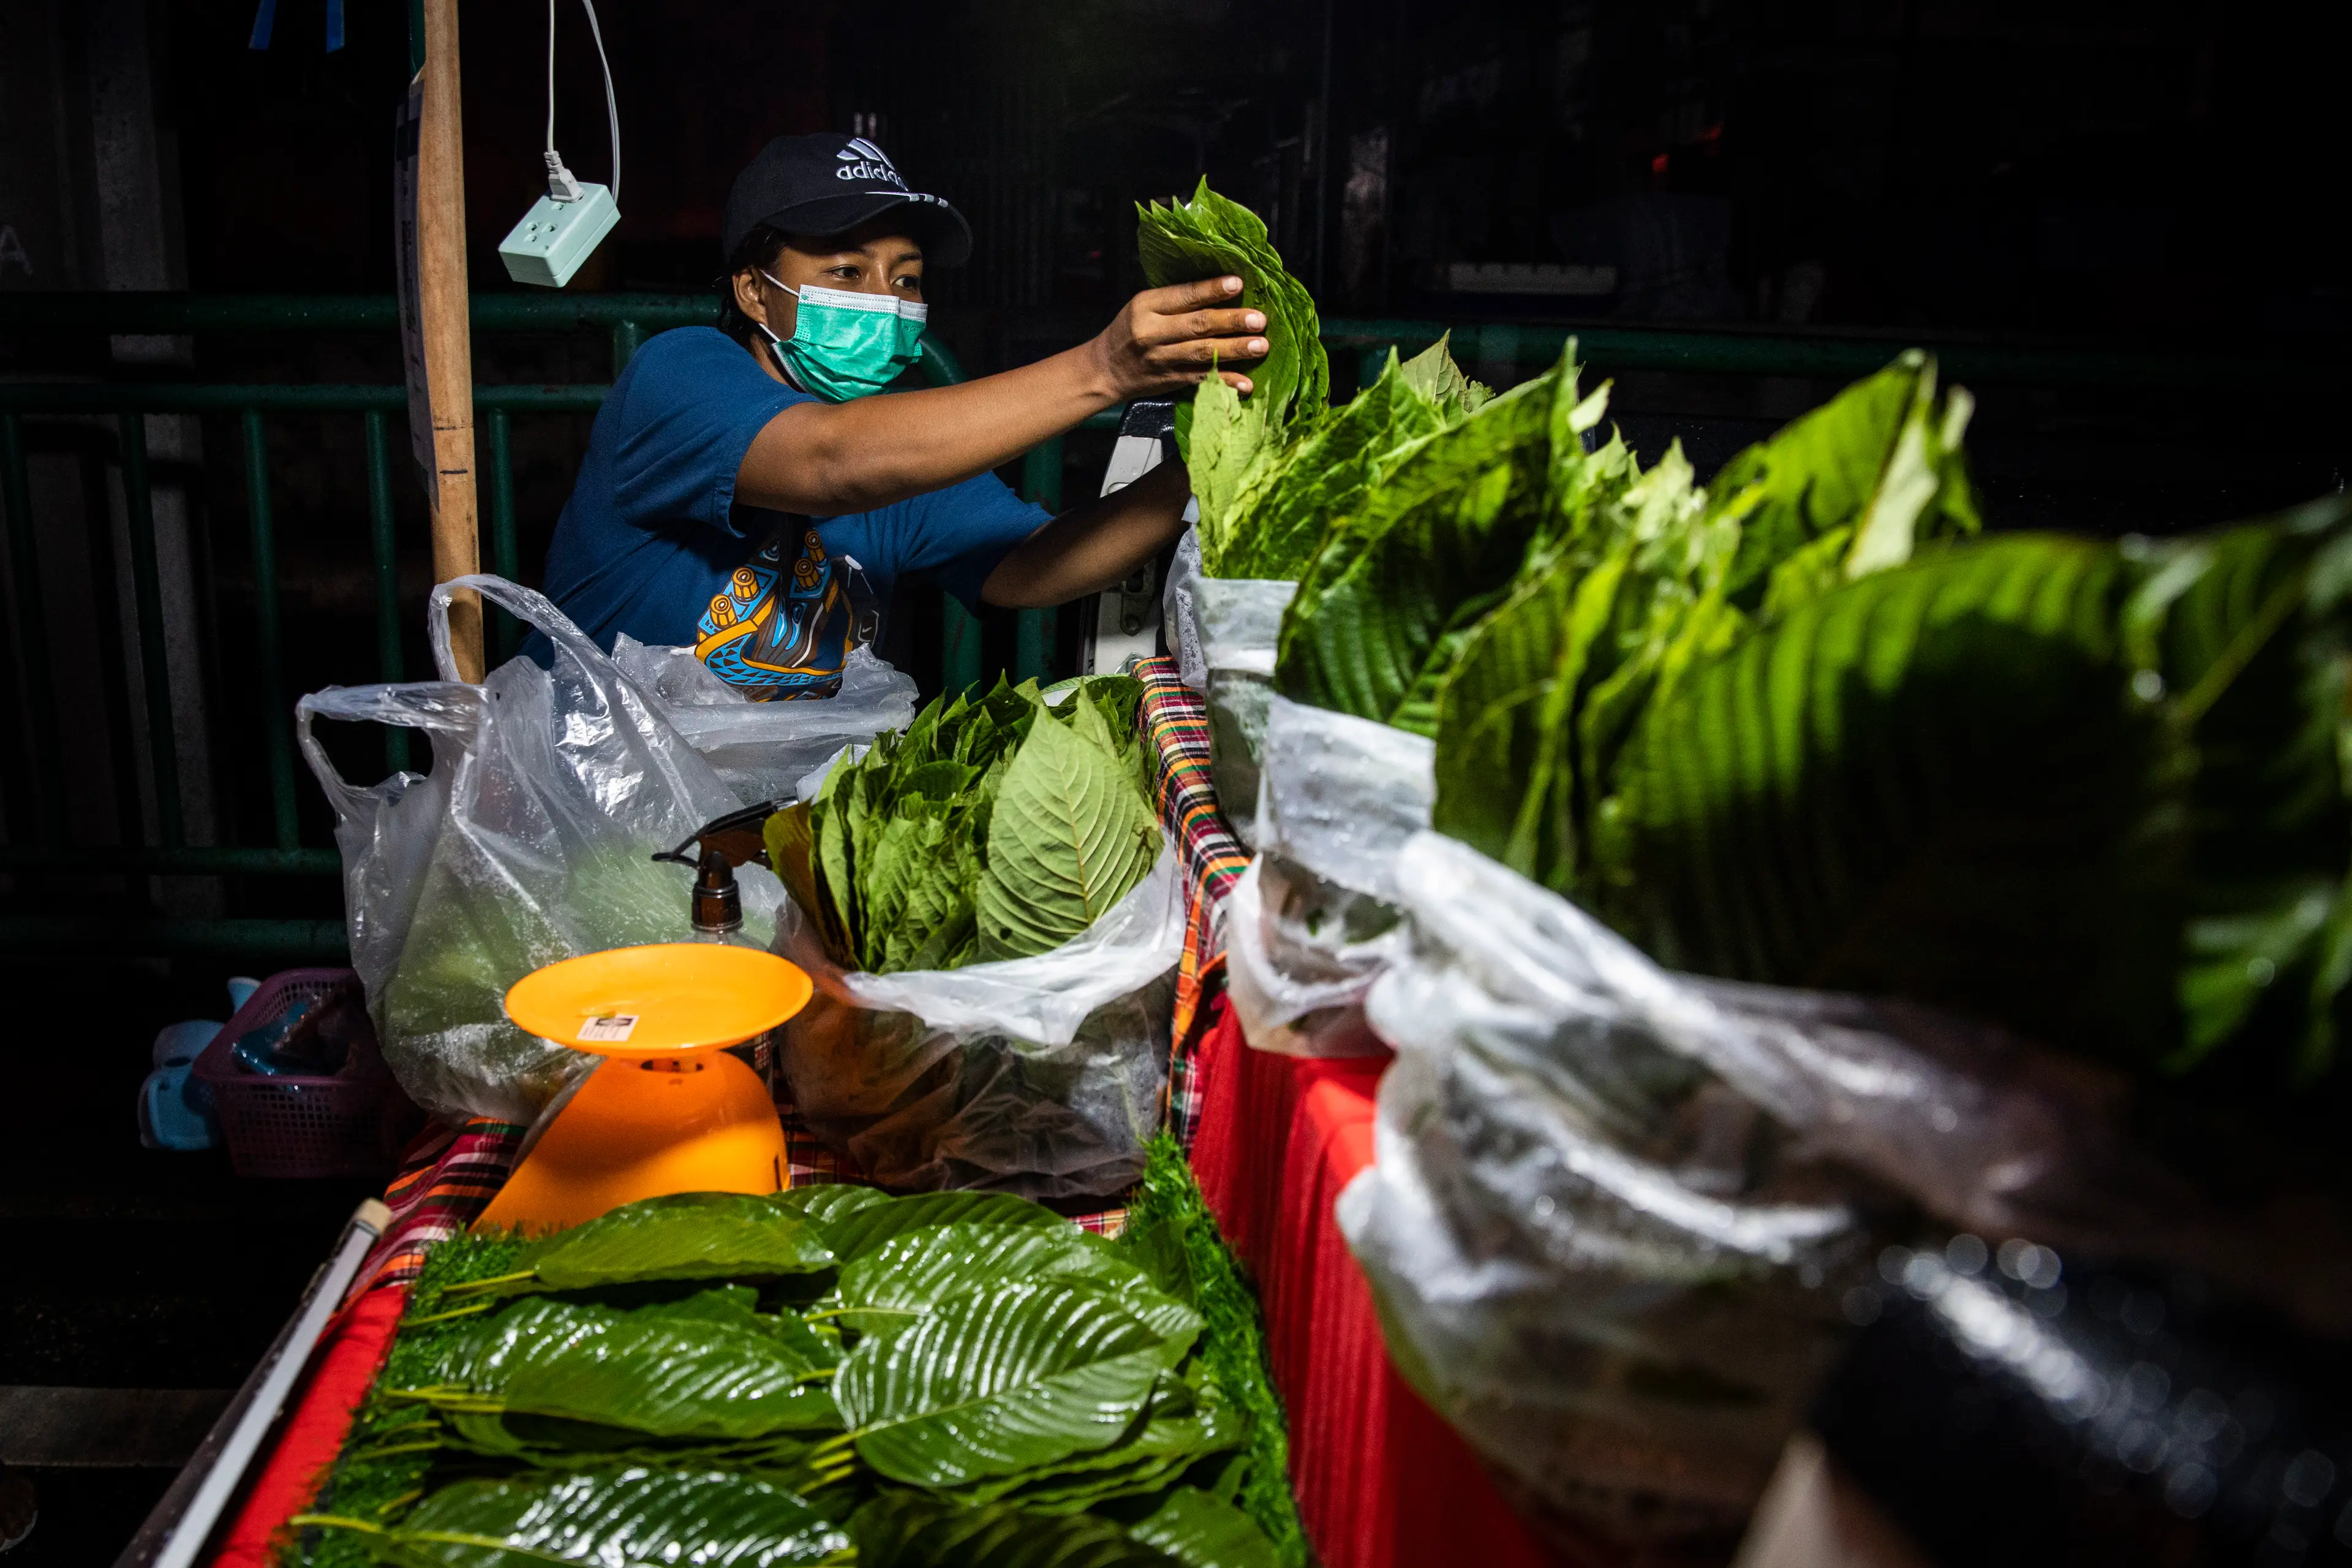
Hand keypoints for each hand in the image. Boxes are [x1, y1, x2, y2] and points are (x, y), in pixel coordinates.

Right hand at [1086, 277, 1267, 400]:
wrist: (1104, 370)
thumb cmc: (1129, 330)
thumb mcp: (1143, 306)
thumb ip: (1175, 299)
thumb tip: (1221, 289)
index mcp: (1146, 306)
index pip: (1184, 295)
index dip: (1212, 290)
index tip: (1238, 283)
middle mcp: (1152, 333)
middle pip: (1197, 325)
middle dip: (1231, 321)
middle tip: (1259, 319)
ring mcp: (1161, 360)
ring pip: (1203, 353)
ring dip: (1235, 350)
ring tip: (1260, 345)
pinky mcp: (1170, 381)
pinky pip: (1201, 380)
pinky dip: (1226, 382)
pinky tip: (1246, 384)